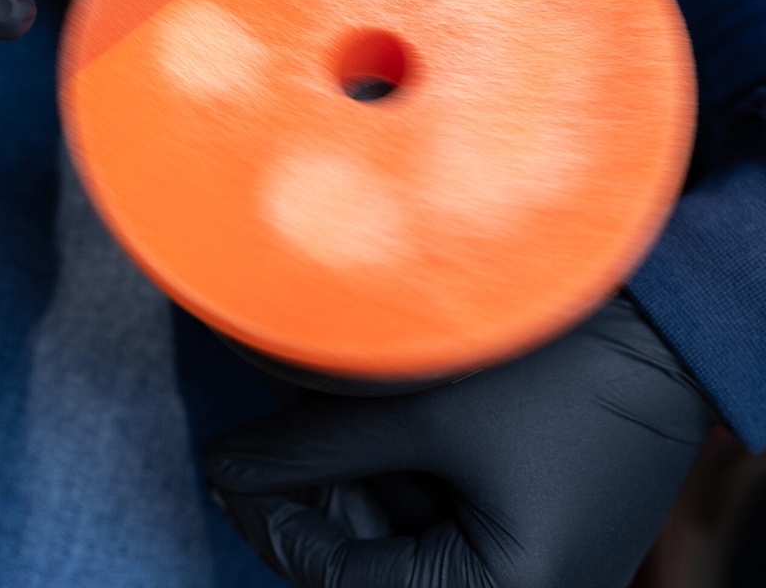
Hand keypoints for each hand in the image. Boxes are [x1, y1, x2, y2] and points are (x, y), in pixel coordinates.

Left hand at [205, 295, 717, 587]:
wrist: (661, 323)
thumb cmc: (558, 372)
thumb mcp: (422, 414)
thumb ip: (316, 448)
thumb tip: (225, 467)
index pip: (348, 584)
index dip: (276, 526)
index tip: (230, 469)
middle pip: (374, 564)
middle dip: (314, 498)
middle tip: (265, 440)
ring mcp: (526, 557)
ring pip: (404, 532)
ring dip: (353, 476)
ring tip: (311, 415)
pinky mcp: (530, 518)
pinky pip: (441, 507)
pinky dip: (396, 467)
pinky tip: (365, 417)